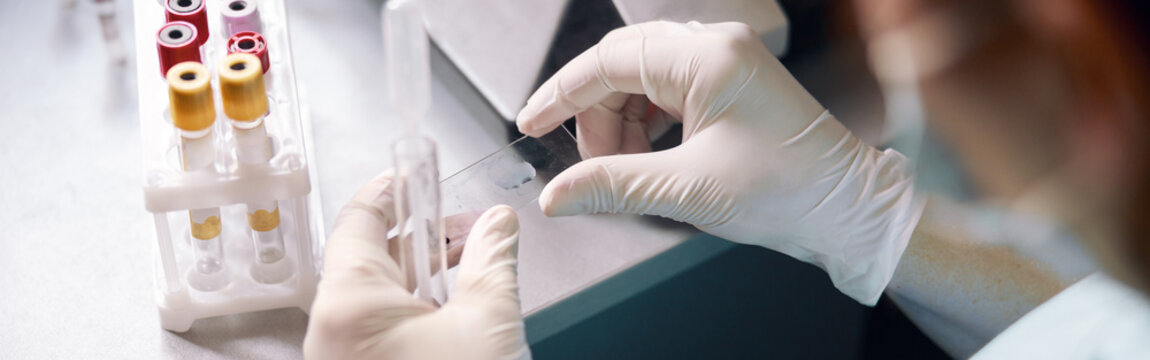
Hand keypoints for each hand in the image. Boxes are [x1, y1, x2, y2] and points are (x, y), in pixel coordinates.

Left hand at [303, 173, 528, 358]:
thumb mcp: (487, 322)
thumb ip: (492, 261)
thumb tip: (498, 223)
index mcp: (349, 306)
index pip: (358, 220)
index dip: (393, 191)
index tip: (416, 173)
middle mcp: (332, 332)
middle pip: (370, 257)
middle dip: (424, 234)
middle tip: (464, 220)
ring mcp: (343, 356)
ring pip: (377, 295)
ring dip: (423, 273)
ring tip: (471, 261)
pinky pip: (378, 326)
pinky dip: (414, 307)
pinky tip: (455, 304)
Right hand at [516, 21, 920, 304]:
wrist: (847, 211)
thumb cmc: (790, 191)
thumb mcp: (686, 190)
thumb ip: (611, 185)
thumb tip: (558, 193)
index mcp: (708, 58)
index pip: (609, 61)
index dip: (563, 93)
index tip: (533, 121)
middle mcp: (716, 49)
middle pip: (622, 67)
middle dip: (596, 116)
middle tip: (590, 167)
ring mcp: (725, 64)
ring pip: (642, 81)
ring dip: (621, 125)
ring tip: (626, 170)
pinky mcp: (729, 86)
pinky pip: (666, 94)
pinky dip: (646, 127)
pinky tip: (646, 159)